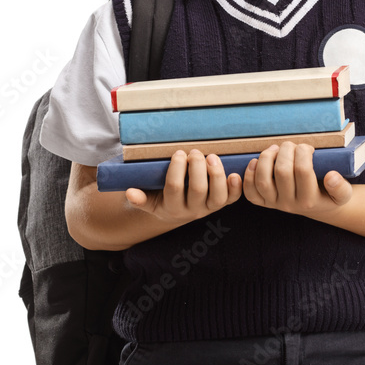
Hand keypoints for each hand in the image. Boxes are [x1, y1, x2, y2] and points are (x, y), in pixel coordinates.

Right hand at [125, 149, 241, 220]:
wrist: (177, 212)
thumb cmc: (161, 198)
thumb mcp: (149, 200)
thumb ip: (139, 198)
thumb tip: (129, 192)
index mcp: (172, 207)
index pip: (174, 188)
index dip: (177, 169)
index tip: (178, 153)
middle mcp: (192, 211)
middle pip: (197, 189)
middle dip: (197, 168)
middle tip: (195, 152)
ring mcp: (209, 208)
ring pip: (217, 196)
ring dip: (217, 175)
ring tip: (212, 157)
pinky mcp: (222, 204)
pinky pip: (232, 199)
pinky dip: (235, 188)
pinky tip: (235, 174)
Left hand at [242, 142, 353, 215]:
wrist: (318, 207)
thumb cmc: (329, 193)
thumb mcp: (343, 194)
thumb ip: (341, 187)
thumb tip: (331, 176)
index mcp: (310, 200)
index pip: (303, 171)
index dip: (303, 152)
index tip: (307, 147)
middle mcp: (290, 204)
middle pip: (282, 172)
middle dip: (286, 151)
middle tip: (291, 145)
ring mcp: (274, 204)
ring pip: (263, 181)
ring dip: (266, 159)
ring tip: (274, 149)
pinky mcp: (263, 202)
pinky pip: (250, 192)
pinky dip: (249, 175)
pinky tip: (255, 162)